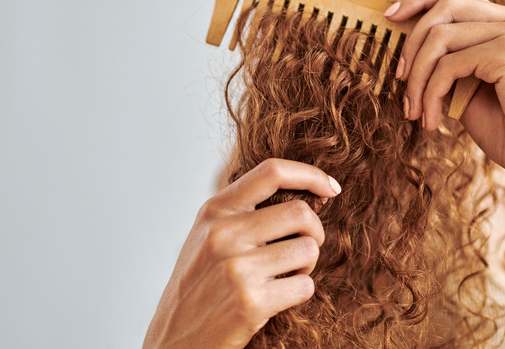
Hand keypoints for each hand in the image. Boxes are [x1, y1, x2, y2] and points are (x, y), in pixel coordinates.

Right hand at [143, 159, 340, 348]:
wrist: (173, 339)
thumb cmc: (197, 285)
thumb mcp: (207, 235)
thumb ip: (242, 211)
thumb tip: (305, 193)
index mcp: (214, 211)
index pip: (271, 172)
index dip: (310, 174)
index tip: (331, 188)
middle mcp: (223, 234)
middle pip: (301, 213)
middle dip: (314, 231)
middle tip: (302, 247)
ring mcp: (237, 268)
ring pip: (309, 249)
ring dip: (306, 265)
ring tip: (283, 275)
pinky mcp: (251, 302)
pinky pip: (305, 285)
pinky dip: (300, 292)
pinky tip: (277, 297)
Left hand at [385, 0, 504, 191]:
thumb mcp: (471, 87)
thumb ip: (449, 60)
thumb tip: (406, 45)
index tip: (390, 18)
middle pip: (445, 6)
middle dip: (411, 43)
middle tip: (400, 80)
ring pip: (440, 37)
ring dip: (417, 78)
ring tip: (414, 111)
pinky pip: (447, 66)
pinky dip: (430, 94)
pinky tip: (433, 121)